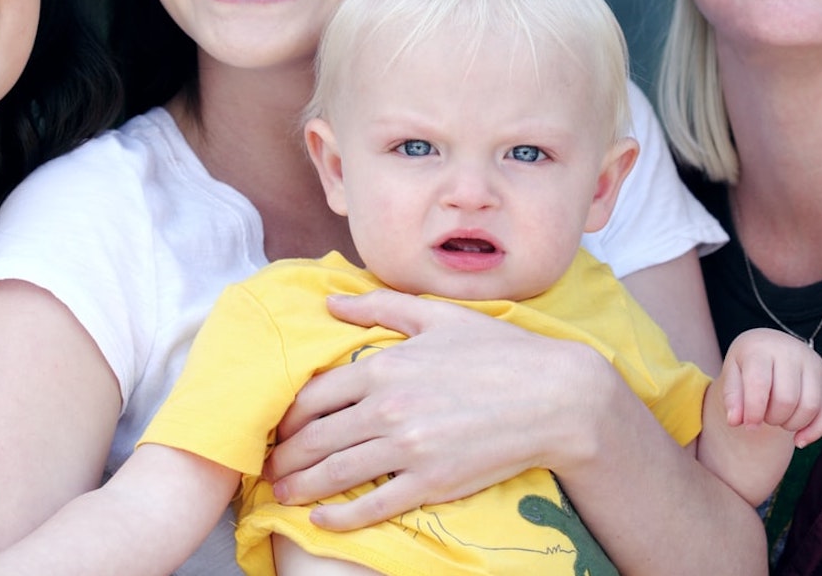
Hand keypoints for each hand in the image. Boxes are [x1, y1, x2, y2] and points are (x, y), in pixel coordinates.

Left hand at [264, 289, 613, 530]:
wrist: (555, 396)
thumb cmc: (500, 351)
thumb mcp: (439, 316)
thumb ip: (380, 306)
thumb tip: (331, 301)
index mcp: (386, 366)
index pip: (315, 395)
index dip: (287, 415)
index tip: (276, 427)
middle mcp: (389, 408)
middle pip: (316, 438)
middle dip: (284, 456)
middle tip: (266, 467)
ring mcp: (409, 448)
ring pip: (335, 473)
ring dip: (299, 486)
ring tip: (280, 494)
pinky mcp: (431, 482)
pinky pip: (373, 505)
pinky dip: (339, 516)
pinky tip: (319, 519)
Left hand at [720, 328, 821, 447]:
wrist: (770, 347)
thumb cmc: (748, 365)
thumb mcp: (733, 375)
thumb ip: (732, 398)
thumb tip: (735, 421)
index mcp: (761, 348)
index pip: (760, 384)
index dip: (754, 411)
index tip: (749, 425)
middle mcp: (791, 351)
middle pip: (787, 399)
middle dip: (773, 418)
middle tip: (764, 417)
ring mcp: (813, 363)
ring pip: (810, 406)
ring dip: (792, 425)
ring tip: (778, 420)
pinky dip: (814, 431)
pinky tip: (798, 440)